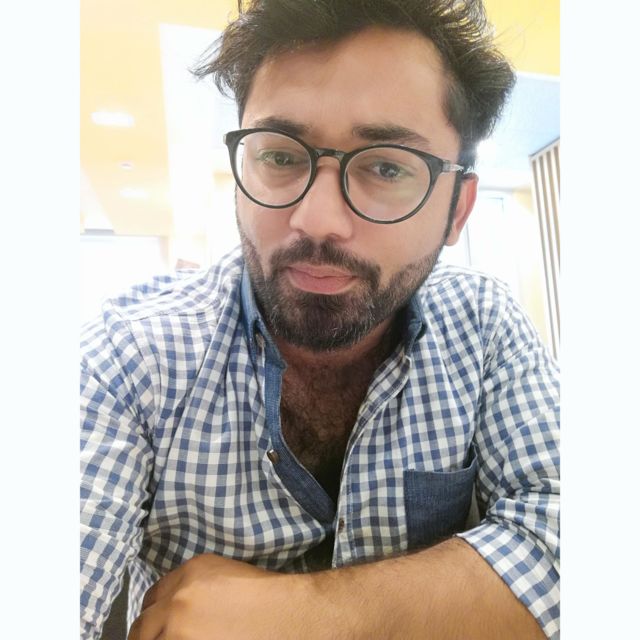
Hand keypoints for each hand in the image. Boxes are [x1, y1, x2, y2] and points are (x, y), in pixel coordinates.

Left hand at [127, 553, 316, 639]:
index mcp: (190, 572)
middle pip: (142, 626)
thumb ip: (193, 588)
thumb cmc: (267, 597)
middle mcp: (178, 599)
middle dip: (149, 636)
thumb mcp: (226, 577)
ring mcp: (179, 629)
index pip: (152, 597)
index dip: (154, 616)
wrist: (289, 616)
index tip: (157, 628)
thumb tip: (174, 612)